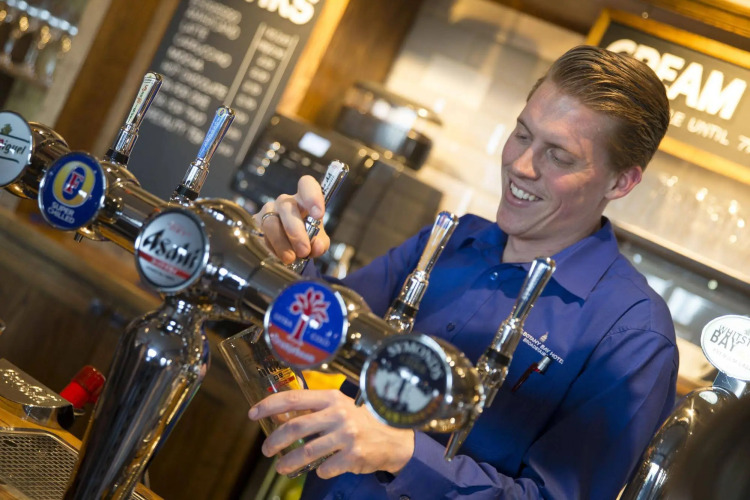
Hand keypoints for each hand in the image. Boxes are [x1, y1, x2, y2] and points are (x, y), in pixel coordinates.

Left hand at [249, 390, 414, 478]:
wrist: (393, 439)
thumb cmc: (359, 421)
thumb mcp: (337, 408)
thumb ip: (312, 409)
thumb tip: (278, 412)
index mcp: (331, 398)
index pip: (293, 398)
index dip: (270, 405)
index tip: (253, 413)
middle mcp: (338, 414)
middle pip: (295, 426)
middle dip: (275, 441)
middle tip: (266, 451)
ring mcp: (346, 435)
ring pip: (306, 452)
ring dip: (288, 462)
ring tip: (281, 467)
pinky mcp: (353, 455)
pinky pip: (326, 468)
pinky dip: (319, 471)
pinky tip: (319, 470)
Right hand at [254, 175, 329, 264]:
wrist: (287, 248)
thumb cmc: (306, 237)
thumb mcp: (318, 241)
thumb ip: (320, 243)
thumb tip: (316, 247)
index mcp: (304, 199)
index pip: (306, 184)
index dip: (313, 197)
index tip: (318, 215)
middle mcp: (285, 201)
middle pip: (287, 207)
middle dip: (296, 231)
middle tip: (304, 251)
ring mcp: (268, 211)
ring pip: (271, 222)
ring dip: (282, 243)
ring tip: (290, 258)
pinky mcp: (255, 223)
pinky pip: (261, 235)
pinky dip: (272, 248)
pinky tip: (279, 256)